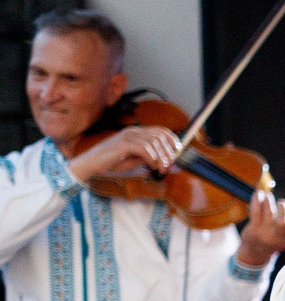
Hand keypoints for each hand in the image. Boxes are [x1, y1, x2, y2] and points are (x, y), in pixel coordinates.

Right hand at [65, 123, 181, 187]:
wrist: (91, 165)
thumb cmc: (112, 162)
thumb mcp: (136, 160)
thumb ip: (150, 157)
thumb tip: (168, 161)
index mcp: (136, 132)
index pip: (161, 131)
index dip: (173, 140)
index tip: (178, 152)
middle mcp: (133, 131)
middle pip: (160, 136)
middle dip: (168, 151)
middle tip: (169, 165)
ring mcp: (127, 136)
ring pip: (154, 143)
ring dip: (161, 158)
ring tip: (161, 169)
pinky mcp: (123, 144)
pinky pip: (144, 149)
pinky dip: (152, 158)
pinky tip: (152, 166)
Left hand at [233, 191, 284, 265]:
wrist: (255, 252)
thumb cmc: (275, 238)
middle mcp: (278, 236)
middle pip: (282, 222)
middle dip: (283, 208)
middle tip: (281, 203)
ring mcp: (265, 233)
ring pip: (269, 214)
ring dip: (269, 200)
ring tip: (267, 195)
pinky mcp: (253, 229)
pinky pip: (256, 212)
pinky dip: (257, 200)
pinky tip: (258, 193)